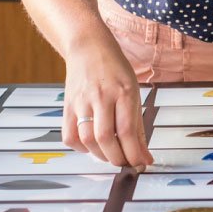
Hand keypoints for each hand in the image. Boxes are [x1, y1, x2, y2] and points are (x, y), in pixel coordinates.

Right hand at [62, 35, 152, 169]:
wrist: (88, 47)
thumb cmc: (114, 68)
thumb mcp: (134, 91)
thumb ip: (138, 126)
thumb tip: (144, 155)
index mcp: (123, 92)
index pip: (127, 131)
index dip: (134, 153)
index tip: (141, 163)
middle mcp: (101, 96)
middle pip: (105, 138)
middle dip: (117, 158)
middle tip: (125, 163)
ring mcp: (82, 101)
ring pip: (87, 139)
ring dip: (100, 156)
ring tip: (110, 156)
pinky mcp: (68, 105)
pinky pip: (69, 135)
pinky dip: (81, 148)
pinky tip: (91, 146)